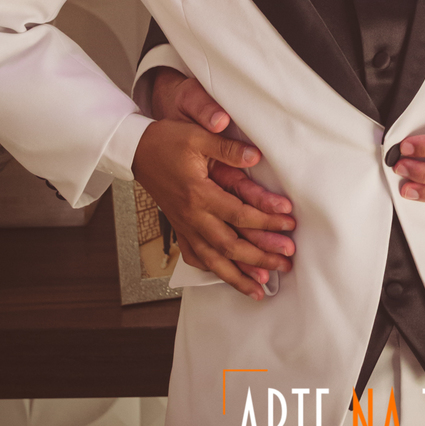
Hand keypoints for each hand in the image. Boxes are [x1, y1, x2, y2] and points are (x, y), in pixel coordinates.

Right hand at [149, 67, 296, 261]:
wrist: (136, 150)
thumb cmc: (167, 141)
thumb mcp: (198, 136)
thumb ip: (228, 148)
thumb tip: (256, 157)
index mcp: (199, 194)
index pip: (240, 215)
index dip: (267, 221)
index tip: (288, 222)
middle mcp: (192, 216)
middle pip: (230, 246)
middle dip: (260, 257)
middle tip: (286, 261)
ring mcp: (184, 225)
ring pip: (213, 260)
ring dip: (238, 276)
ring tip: (261, 289)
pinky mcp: (179, 228)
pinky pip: (195, 257)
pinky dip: (212, 270)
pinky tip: (226, 277)